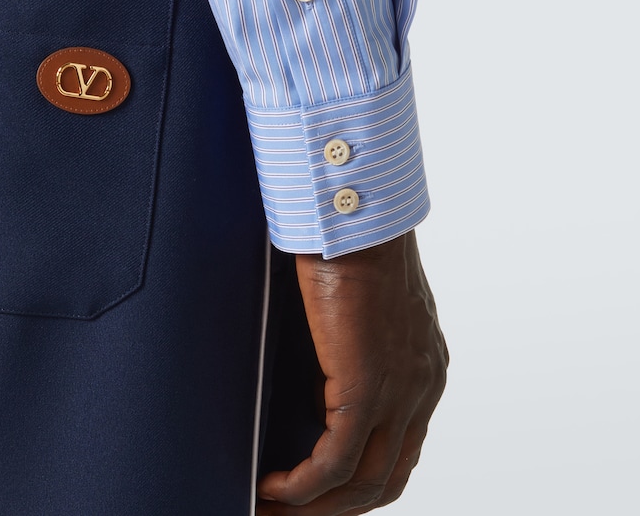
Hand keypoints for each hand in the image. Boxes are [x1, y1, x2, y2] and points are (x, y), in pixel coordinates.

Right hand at [256, 231, 446, 513]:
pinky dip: (302, 487)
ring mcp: (400, 391)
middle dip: (336, 508)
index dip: (360, 481)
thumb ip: (354, 340)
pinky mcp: (366, 388)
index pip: (401, 449)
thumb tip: (324, 372)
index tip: (317, 492)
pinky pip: (333, 463)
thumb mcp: (361, 302)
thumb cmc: (351, 237)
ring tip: (273, 508)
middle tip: (290, 513)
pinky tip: (272, 488)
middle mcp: (422, 386)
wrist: (356, 212)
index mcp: (425, 366)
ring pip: (362, 483)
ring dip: (315, 507)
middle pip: (385, 479)